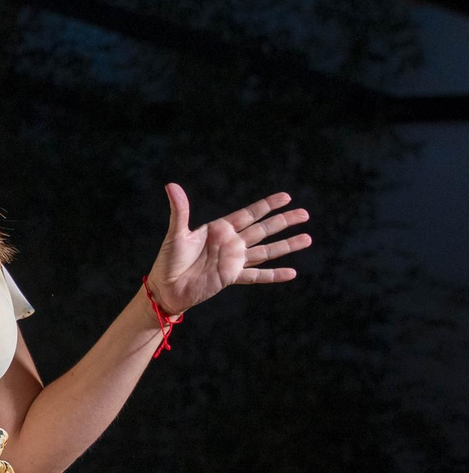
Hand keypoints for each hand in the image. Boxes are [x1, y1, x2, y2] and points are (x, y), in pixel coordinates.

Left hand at [147, 184, 310, 313]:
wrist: (166, 287)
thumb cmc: (168, 259)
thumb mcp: (176, 233)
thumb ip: (180, 210)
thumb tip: (171, 185)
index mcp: (219, 229)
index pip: (249, 214)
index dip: (267, 206)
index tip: (286, 197)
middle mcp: (230, 243)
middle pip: (263, 229)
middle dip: (284, 221)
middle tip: (305, 214)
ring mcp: (233, 260)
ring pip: (266, 251)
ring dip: (286, 245)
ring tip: (307, 238)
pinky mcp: (232, 277)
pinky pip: (257, 275)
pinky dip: (274, 275)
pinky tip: (291, 273)